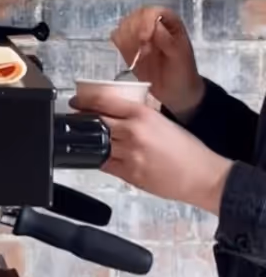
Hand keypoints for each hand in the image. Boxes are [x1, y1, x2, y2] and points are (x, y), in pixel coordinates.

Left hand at [70, 88, 231, 214]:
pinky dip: (102, 159)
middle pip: (95, 122)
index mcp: (143, 114)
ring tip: (92, 139)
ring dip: (91, 141)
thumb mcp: (162, 121)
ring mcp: (128, 154)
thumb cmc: (187, 149)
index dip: (85, 101)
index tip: (76, 101)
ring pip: (97, 144)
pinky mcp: (127, 173)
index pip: (104, 102)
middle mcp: (132, 132)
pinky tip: (106, 156)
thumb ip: (139, 116)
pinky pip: (104, 164)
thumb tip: (118, 112)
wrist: (201, 175)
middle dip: (83, 120)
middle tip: (77, 119)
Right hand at [111, 7, 204, 117]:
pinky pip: (117, 37)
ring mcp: (139, 35)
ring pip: (123, 25)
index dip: (146, 21)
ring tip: (138, 57)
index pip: (153, 12)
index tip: (144, 39)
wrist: (175, 92)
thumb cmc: (182, 73)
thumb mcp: (181, 57)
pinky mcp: (128, 47)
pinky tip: (130, 57)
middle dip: (135, 33)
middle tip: (142, 53)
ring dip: (126, 40)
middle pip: (135, 16)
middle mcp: (154, 24)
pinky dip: (119, 45)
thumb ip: (168, 41)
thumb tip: (154, 27)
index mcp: (170, 23)